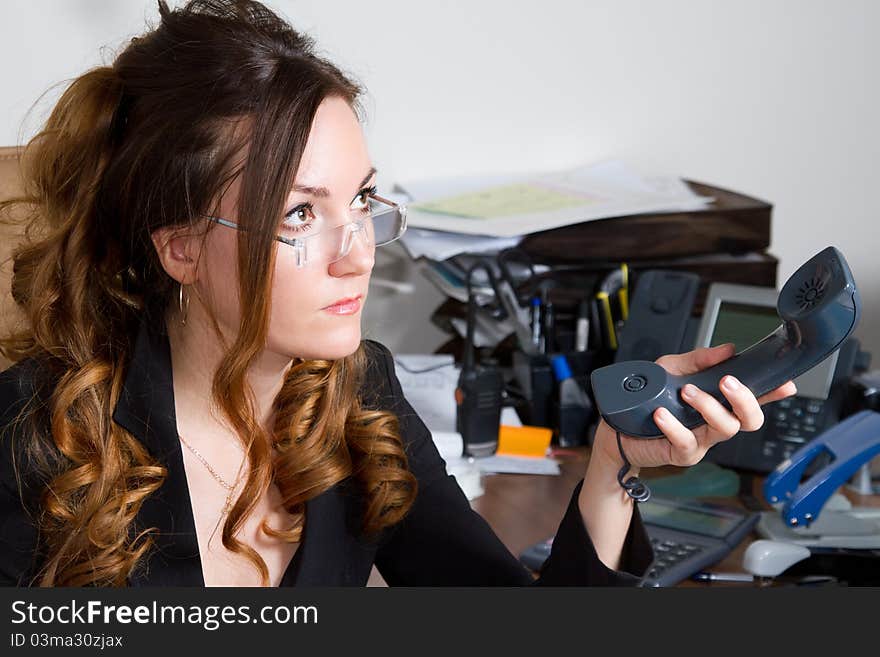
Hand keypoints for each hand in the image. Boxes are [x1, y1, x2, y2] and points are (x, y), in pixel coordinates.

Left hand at [590, 343, 797, 472]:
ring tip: (686, 392)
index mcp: (717, 402)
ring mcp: (701, 441)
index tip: (785, 383)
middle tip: (727, 382)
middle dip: (744, 399)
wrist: (616, 428)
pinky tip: (661, 414)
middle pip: (749, 419)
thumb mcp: (670, 369)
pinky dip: (674, 426)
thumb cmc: (646, 399)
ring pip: (723, 429)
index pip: (752, 398)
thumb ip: (697, 360)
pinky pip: (686, 442)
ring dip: (708, 407)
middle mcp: (714, 423)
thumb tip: (726, 350)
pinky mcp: (682, 453)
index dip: (772, 392)